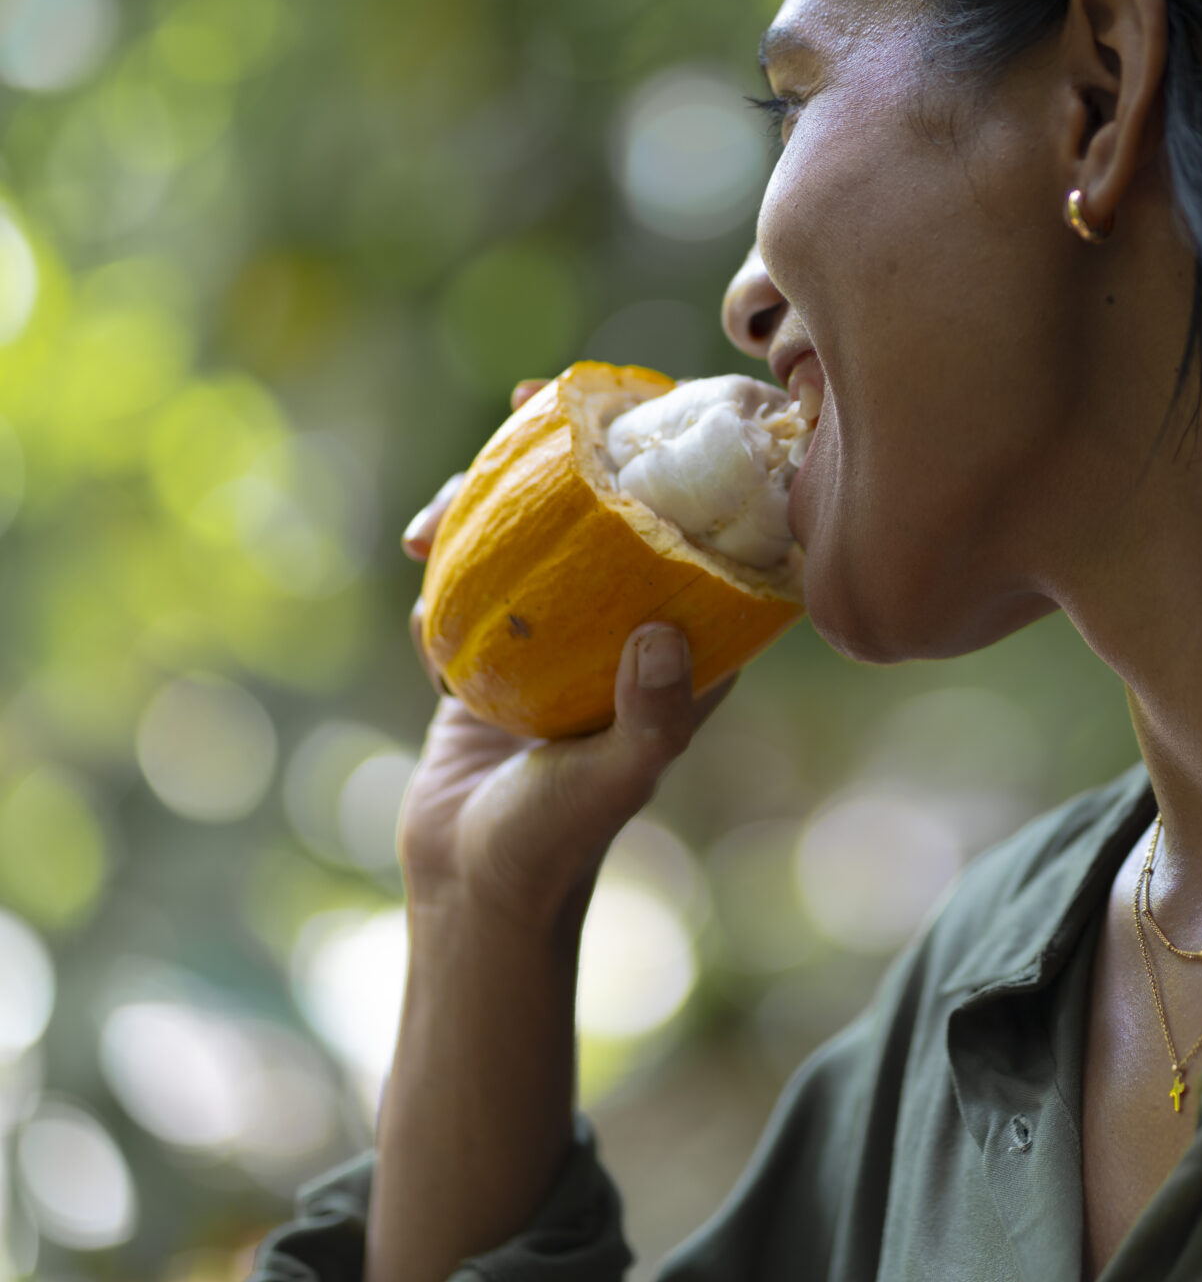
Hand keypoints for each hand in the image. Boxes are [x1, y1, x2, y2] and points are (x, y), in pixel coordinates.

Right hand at [396, 381, 736, 936]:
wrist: (469, 886)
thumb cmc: (558, 841)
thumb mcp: (615, 777)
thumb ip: (652, 714)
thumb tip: (665, 632)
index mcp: (684, 644)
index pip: (697, 526)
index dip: (677, 452)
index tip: (638, 395)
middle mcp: (625, 626)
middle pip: (607, 506)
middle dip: (567, 446)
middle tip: (526, 402)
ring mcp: (557, 635)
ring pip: (529, 530)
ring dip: (484, 500)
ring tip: (434, 524)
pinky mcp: (492, 650)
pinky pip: (471, 576)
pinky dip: (447, 558)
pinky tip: (424, 564)